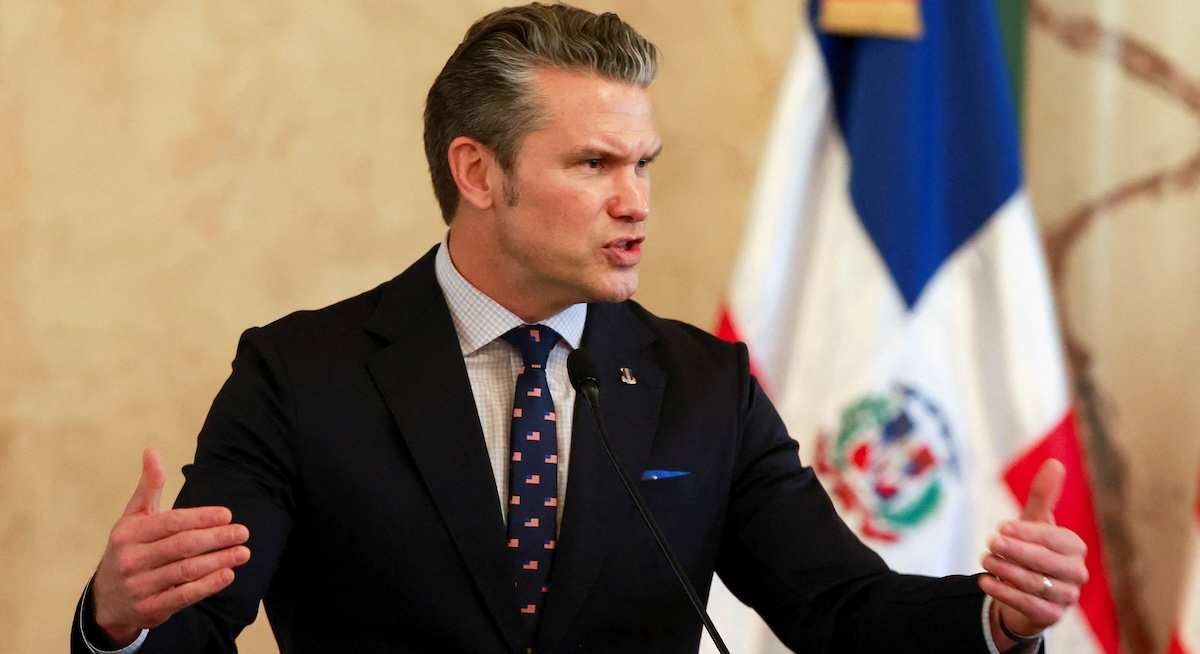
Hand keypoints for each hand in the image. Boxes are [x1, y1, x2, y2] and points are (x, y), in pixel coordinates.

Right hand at [91, 449, 250, 645]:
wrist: (106, 600)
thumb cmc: (128, 550)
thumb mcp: (133, 518)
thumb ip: (148, 487)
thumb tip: (152, 450)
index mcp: (129, 533)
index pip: (171, 523)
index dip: (201, 518)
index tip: (228, 515)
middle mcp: (131, 559)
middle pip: (182, 546)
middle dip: (216, 538)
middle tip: (243, 533)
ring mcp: (139, 586)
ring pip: (186, 570)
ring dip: (218, 560)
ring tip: (242, 552)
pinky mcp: (150, 609)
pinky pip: (183, 595)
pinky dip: (207, 585)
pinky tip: (228, 574)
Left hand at [978, 459, 1088, 644]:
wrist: (1021, 592)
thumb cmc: (1030, 550)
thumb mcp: (1034, 522)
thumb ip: (1043, 496)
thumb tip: (1054, 463)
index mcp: (1074, 548)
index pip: (1054, 539)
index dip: (1028, 533)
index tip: (1001, 527)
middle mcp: (1076, 573)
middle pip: (1047, 563)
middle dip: (1016, 552)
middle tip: (990, 542)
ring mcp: (1067, 597)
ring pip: (1036, 584)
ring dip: (1007, 571)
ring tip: (985, 560)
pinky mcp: (1052, 617)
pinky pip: (1029, 606)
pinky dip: (1004, 593)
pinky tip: (984, 581)